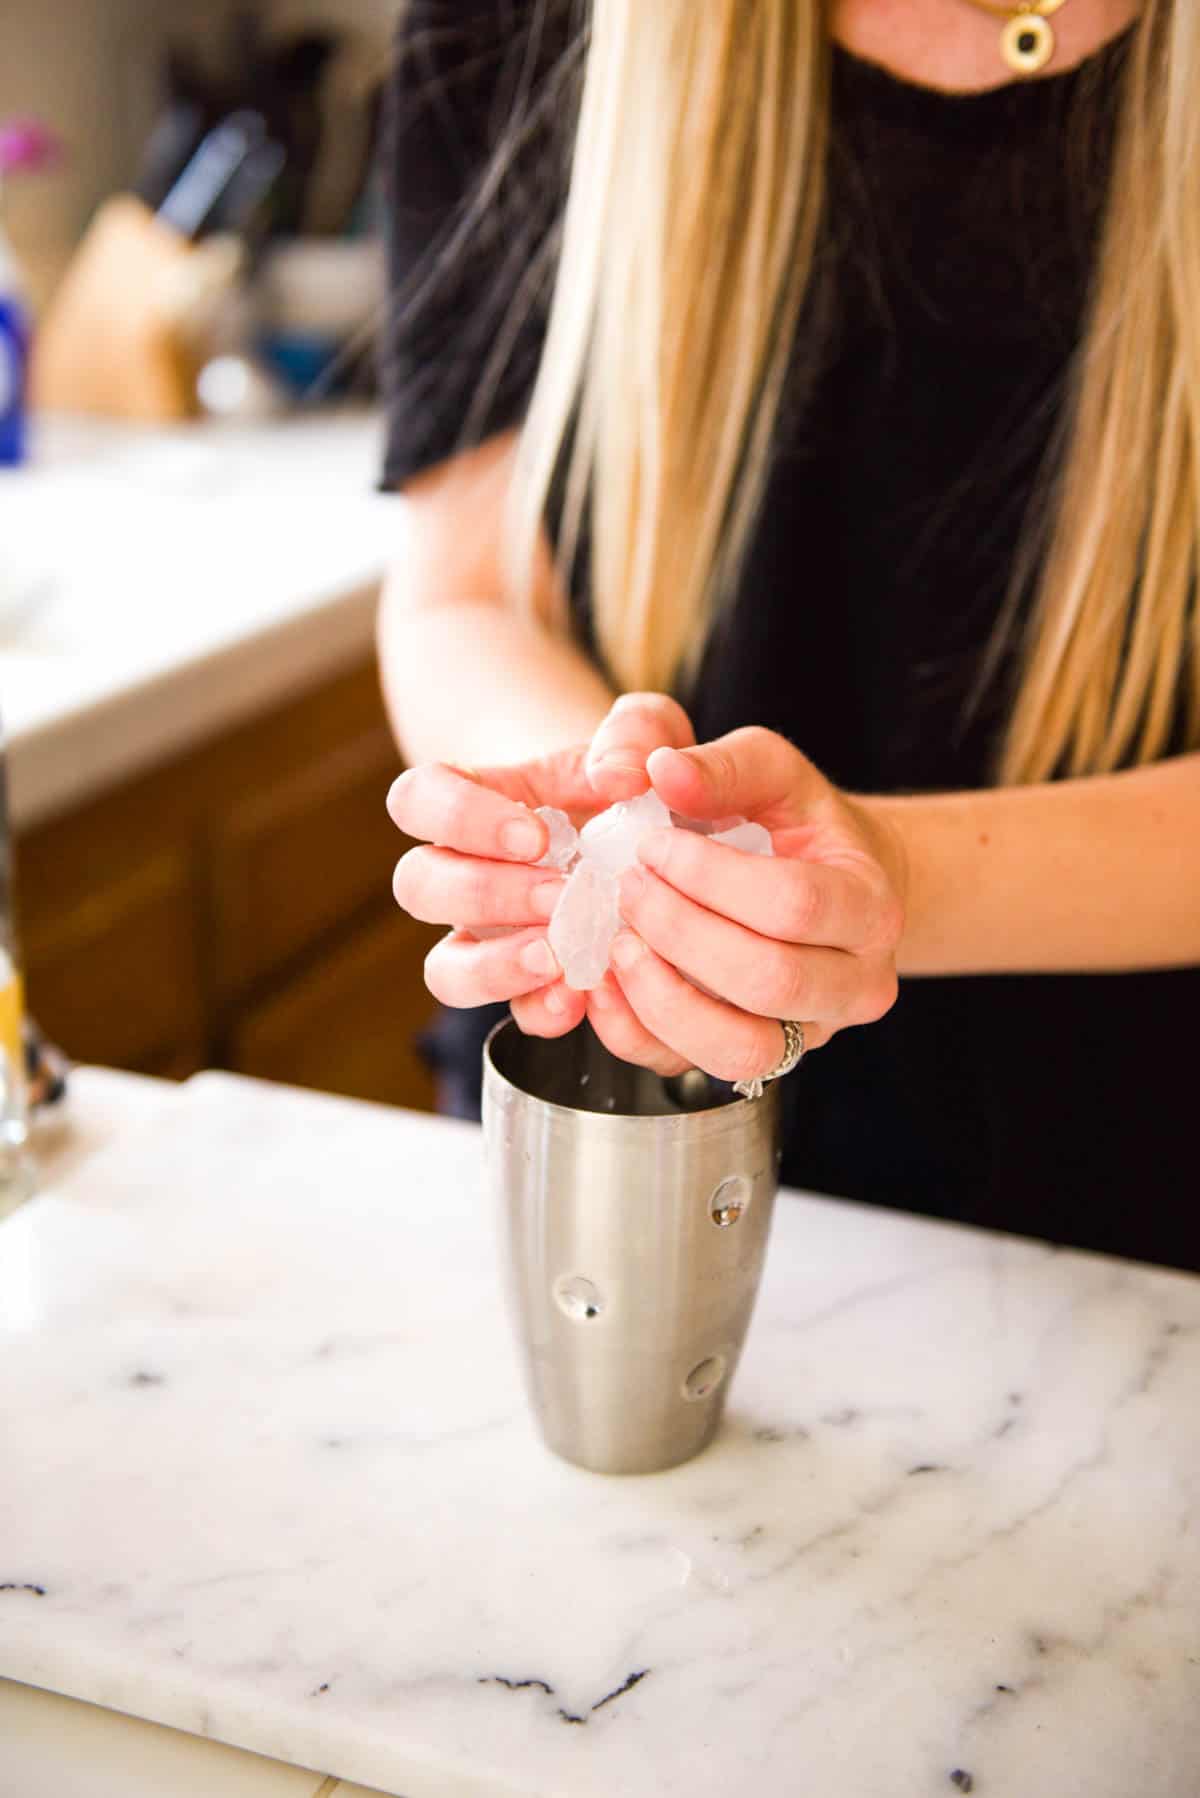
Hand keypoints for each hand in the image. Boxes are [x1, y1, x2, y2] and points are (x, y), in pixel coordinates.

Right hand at [388, 695, 695, 1036]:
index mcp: (477, 800)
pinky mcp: (536, 986)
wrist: (671, 837)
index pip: (417, 799)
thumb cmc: (642, 776)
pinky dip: (543, 1010)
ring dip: (495, 967)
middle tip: (559, 893)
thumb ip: (636, 734)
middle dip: (484, 894)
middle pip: (417, 887)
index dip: (459, 818)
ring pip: (445, 969)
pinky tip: (585, 995)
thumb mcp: (651, 735)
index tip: (537, 834)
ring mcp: (492, 936)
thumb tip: (618, 778)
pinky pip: (515, 1014)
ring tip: (559, 957)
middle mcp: (466, 871)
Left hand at [586, 726, 905, 1083]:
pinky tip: (604, 981)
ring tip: (617, 940)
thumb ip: (723, 766)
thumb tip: (659, 771)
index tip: (653, 843)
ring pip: (738, 1048)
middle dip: (680, 931)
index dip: (710, 876)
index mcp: (870, 907)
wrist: (822, 884)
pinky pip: (689, 1069)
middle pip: (769, 980)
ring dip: (661, 995)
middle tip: (626, 886)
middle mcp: (855, 985)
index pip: (794, 903)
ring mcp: (807, 1034)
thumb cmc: (795, 825)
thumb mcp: (773, 773)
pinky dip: (634, 1030)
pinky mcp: (752, 1062)